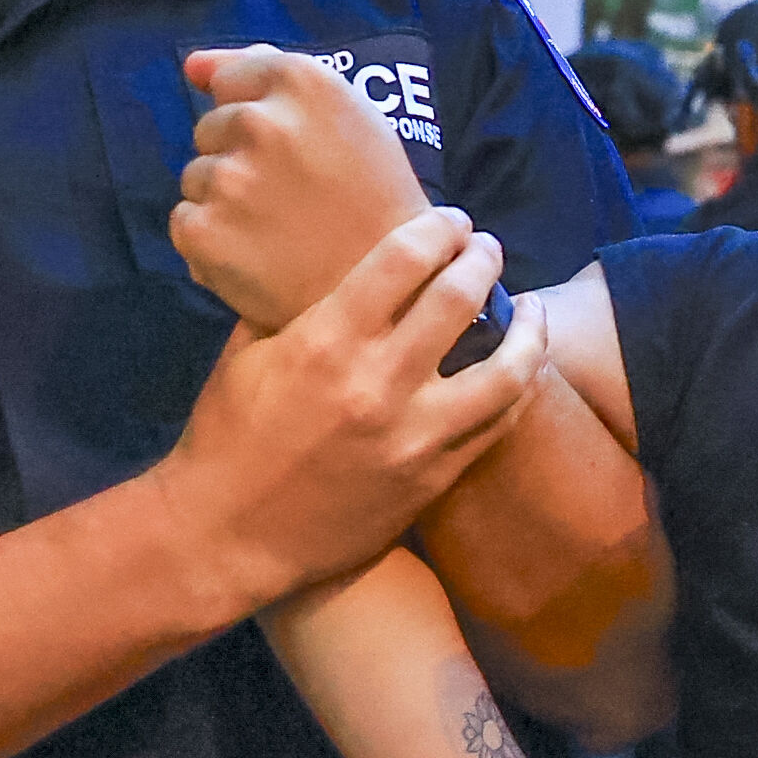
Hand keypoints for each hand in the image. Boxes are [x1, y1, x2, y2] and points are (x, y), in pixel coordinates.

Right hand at [151, 207, 542, 625]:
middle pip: (460, 298)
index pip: (405, 258)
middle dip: (482, 259)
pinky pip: (497, 424)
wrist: (227, 536)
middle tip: (486, 248)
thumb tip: (335, 264)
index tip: (451, 220)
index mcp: (327, 340)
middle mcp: (378, 383)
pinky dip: (517, 387)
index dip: (439, 228)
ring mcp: (415, 437)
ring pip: (507, 370)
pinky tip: (521, 368)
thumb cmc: (226, 439)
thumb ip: (295, 305)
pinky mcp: (433, 480)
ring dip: (528, 328)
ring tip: (531, 307)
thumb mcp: (247, 353)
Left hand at [173, 46, 432, 332]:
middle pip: (212, 127)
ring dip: (224, 199)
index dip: (259, 118)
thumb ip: (273, 74)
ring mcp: (228, 178)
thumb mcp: (351, 119)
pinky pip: (185, 220)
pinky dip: (212, 240)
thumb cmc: (378, 203)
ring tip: (278, 231)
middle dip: (240, 157)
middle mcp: (260, 122)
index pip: (233, 78)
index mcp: (304, 82)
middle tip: (292, 197)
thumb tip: (194, 65)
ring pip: (196, 176)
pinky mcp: (203, 231)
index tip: (289, 152)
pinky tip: (257, 256)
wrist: (397, 295)